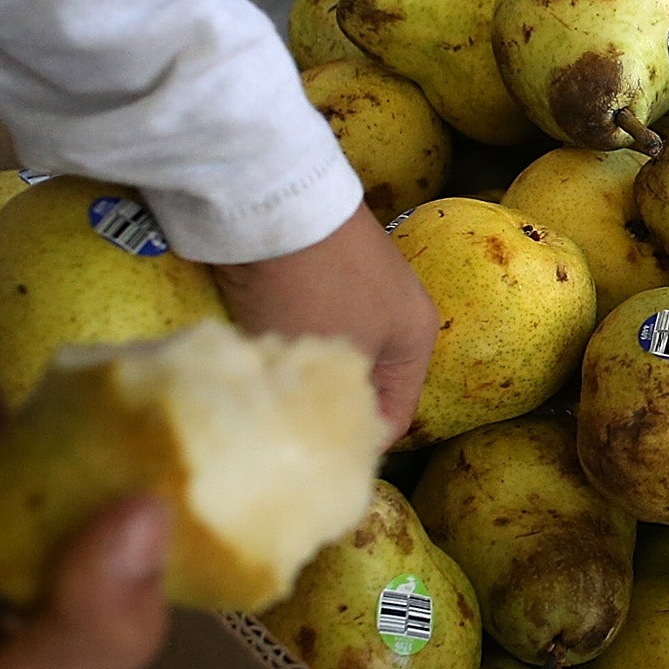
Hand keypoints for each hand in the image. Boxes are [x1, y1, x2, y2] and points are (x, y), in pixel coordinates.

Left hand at [212, 201, 438, 442]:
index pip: (392, 419)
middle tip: (283, 434)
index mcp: (417, 337)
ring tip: (263, 397)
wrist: (269, 205)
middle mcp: (394, 311)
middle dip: (321, 408)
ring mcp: (352, 286)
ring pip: (324, 359)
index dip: (355, 447)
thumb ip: (336, 411)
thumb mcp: (331, 366)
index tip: (311, 463)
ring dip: (296, 375)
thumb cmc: (313, 294)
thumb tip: (326, 445)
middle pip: (358, 386)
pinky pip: (297, 328)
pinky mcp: (310, 270)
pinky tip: (252, 356)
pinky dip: (278, 344)